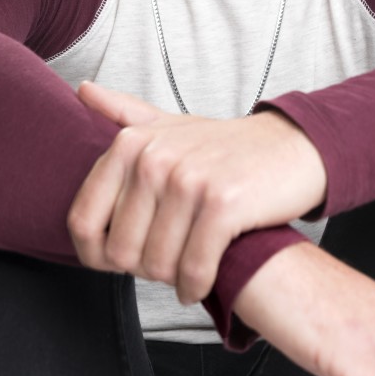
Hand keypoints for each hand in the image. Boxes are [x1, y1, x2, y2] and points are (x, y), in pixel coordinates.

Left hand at [68, 83, 326, 301]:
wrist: (292, 148)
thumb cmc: (226, 146)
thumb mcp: (170, 124)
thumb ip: (123, 111)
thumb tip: (81, 89)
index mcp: (130, 144)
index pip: (83, 222)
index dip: (99, 254)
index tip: (124, 259)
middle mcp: (153, 159)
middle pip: (121, 252)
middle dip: (143, 269)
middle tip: (168, 262)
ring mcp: (187, 180)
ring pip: (157, 265)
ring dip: (172, 279)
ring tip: (186, 269)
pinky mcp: (222, 204)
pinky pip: (194, 268)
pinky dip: (196, 286)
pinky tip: (201, 284)